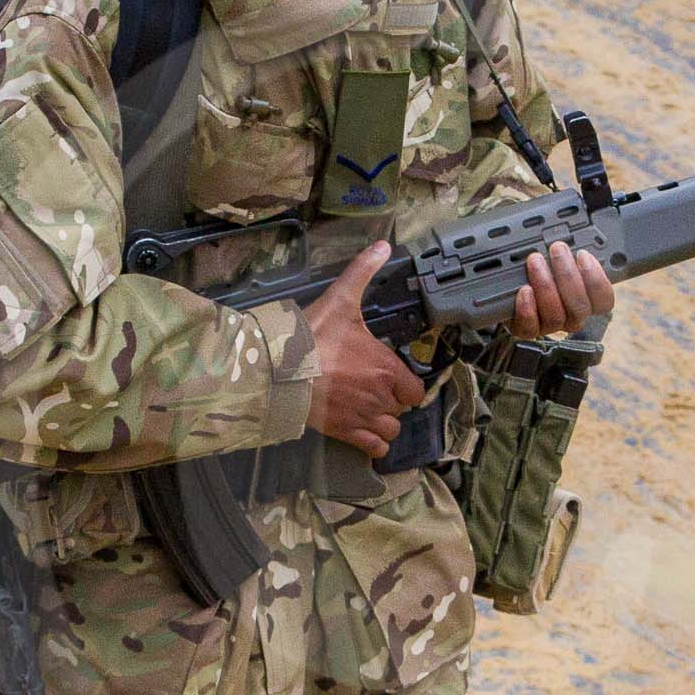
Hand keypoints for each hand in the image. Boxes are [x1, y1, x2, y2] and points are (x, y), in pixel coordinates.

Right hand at [302, 241, 425, 457]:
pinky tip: (364, 433)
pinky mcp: (344, 433)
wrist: (279, 370)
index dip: (406, 384)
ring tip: (370, 411)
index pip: (415, 389)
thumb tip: (381, 246)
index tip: (391, 377)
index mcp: (386, 368)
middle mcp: (380, 397)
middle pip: (401, 409)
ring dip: (384, 423)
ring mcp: (363, 417)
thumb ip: (362, 273)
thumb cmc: (312, 338)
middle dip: (392, 402)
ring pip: (390, 430)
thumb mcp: (340, 299)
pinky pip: (373, 448)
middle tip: (375, 390)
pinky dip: (373, 444)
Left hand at [510, 239, 615, 337]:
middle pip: (580, 307)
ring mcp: (549, 326)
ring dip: (546, 286)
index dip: (597, 280)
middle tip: (557, 249)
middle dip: (568, 275)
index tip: (583, 255)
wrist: (509, 287)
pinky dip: (527, 308)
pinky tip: (524, 290)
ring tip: (535, 261)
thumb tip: (574, 230)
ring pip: (556, 316)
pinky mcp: (527, 330)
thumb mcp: (556, 256)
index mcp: (586, 299)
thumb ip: (569, 251)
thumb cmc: (539, 268)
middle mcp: (571, 316)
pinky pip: (531, 327)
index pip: (604, 300)